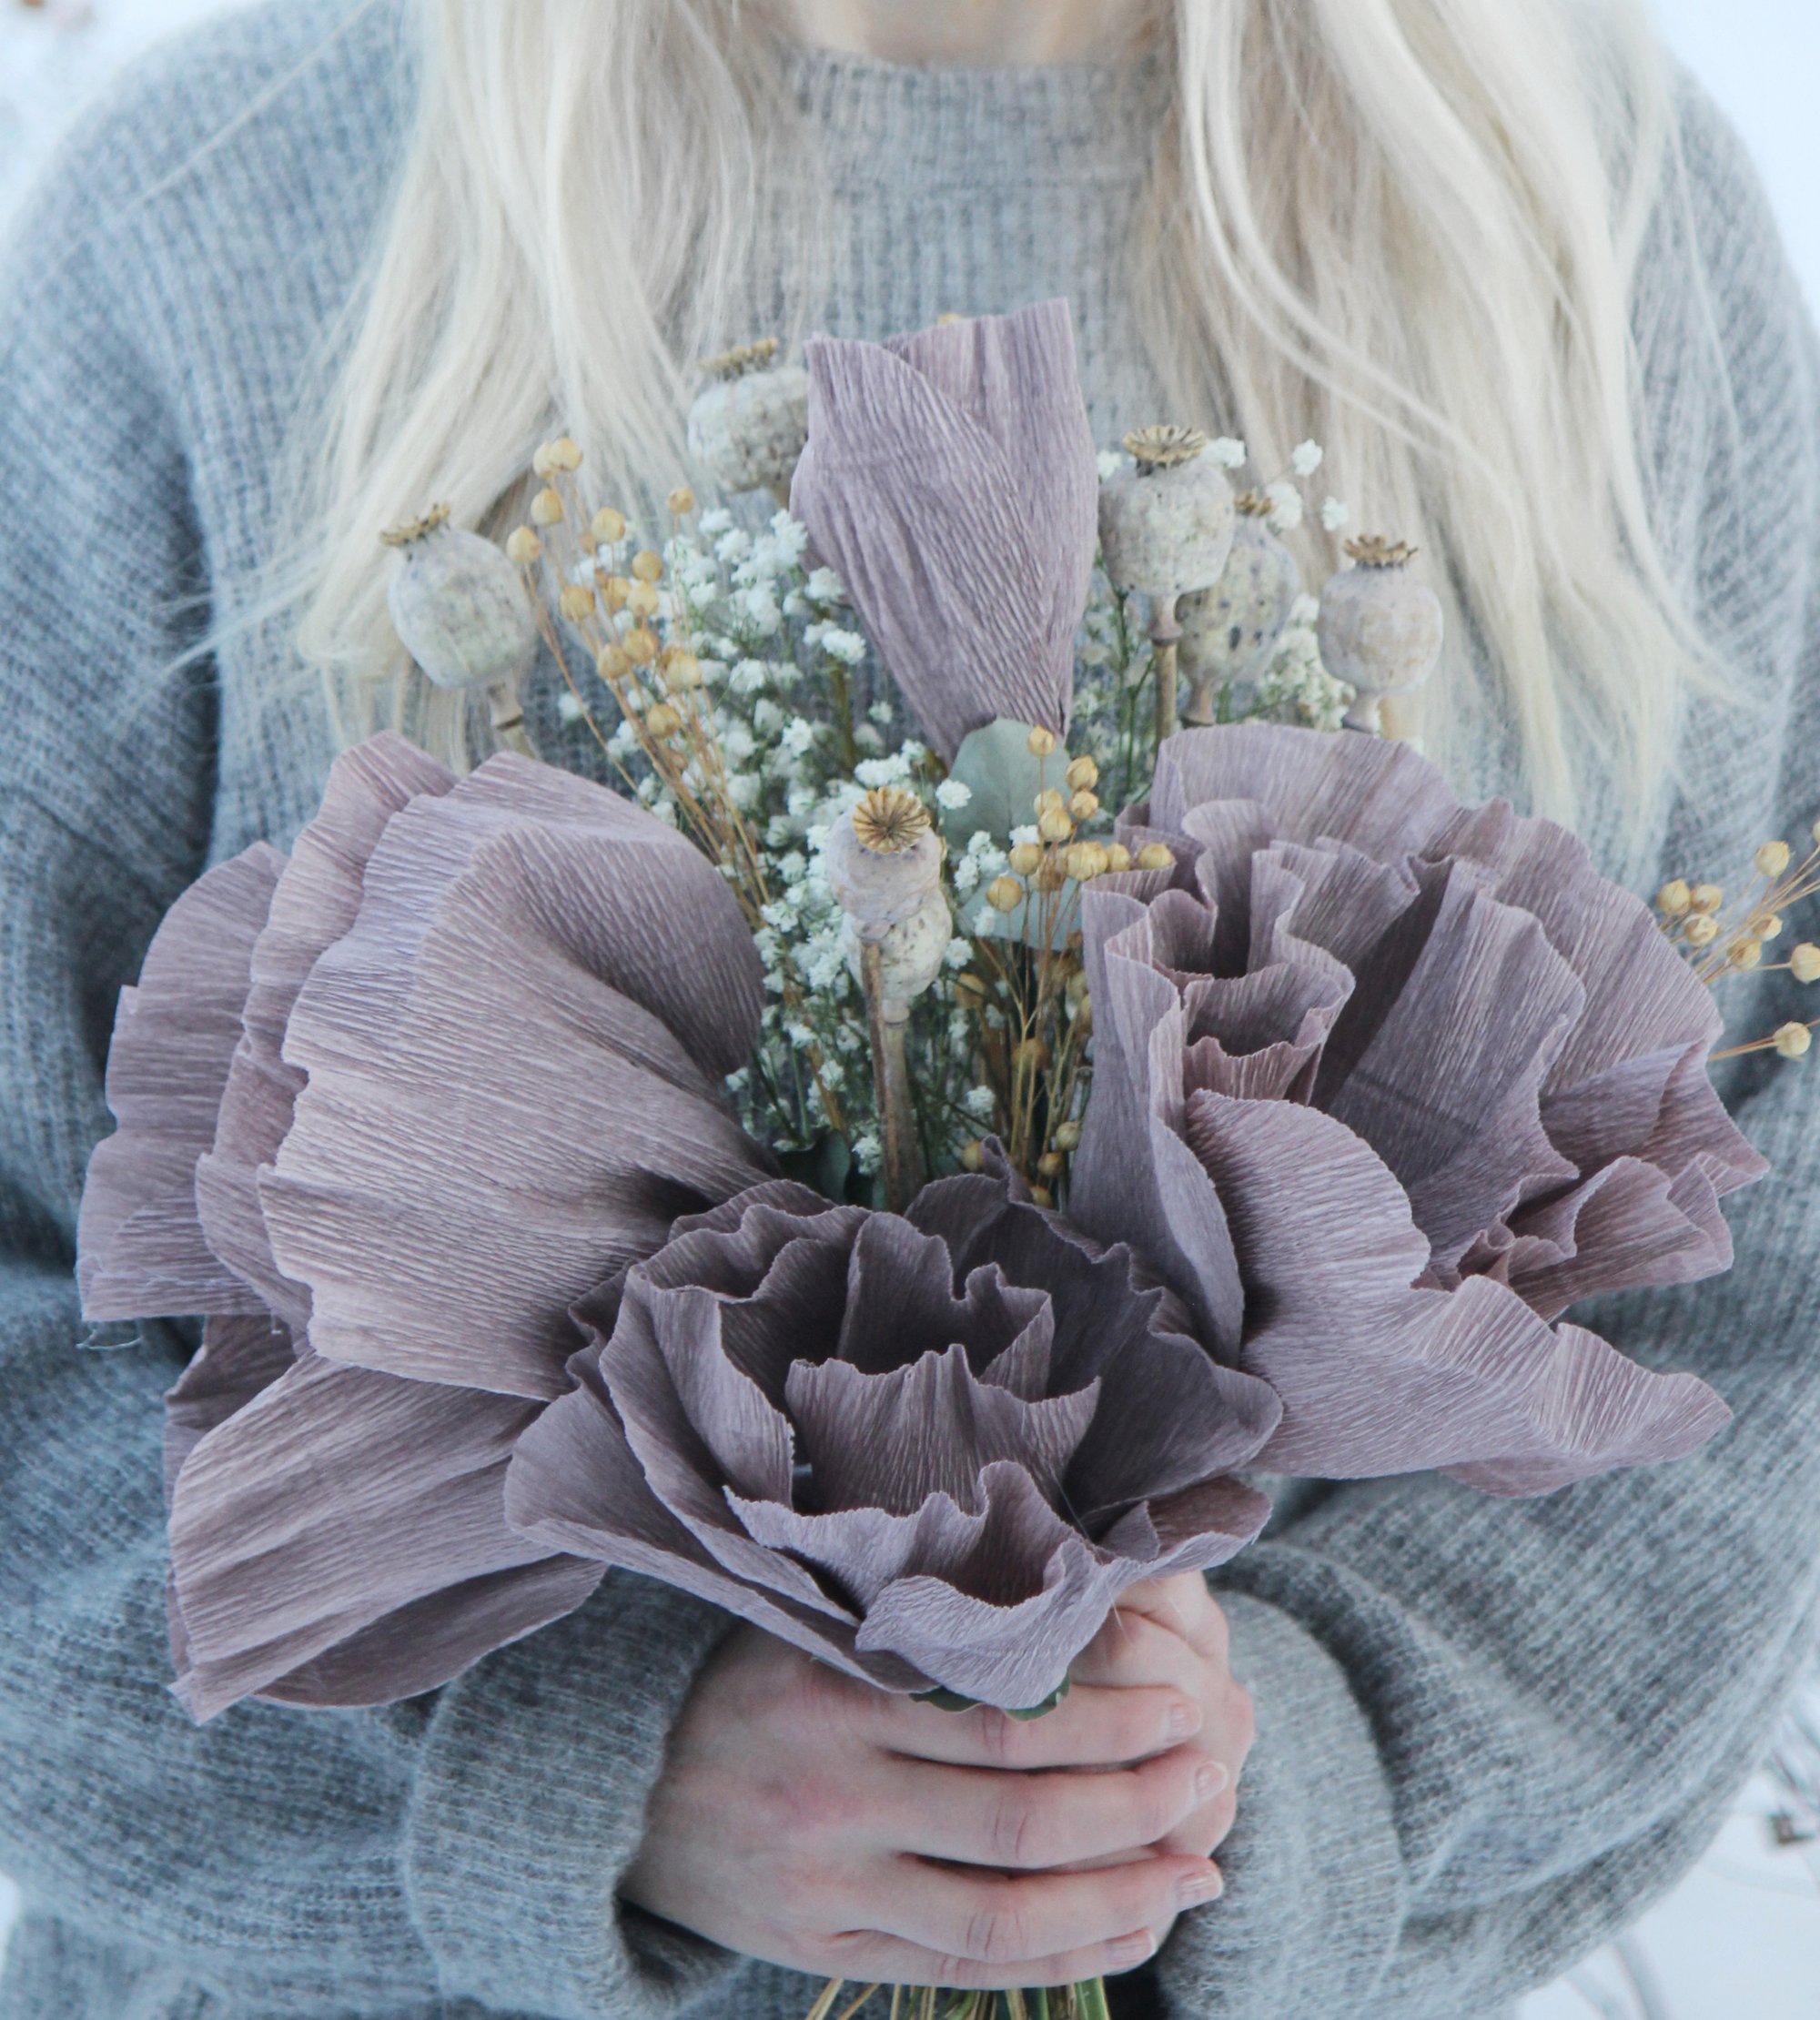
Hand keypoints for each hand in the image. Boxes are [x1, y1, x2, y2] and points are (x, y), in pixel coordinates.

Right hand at [621, 1574, 1252, 1990]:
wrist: (622, 1784)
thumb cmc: (753, 1679)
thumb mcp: (820, 1621)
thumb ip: (930, 1624)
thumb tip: (1085, 1611)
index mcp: (834, 1688)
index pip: (1003, 1707)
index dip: (1109, 1709)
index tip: (1186, 1686)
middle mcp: (831, 1789)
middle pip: (1019, 1813)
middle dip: (1137, 1797)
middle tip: (1217, 1765)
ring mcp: (830, 1881)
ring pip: (1004, 1906)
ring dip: (1121, 1890)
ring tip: (1203, 1862)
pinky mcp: (830, 1949)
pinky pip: (967, 1968)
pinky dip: (1065, 1956)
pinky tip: (1136, 1926)